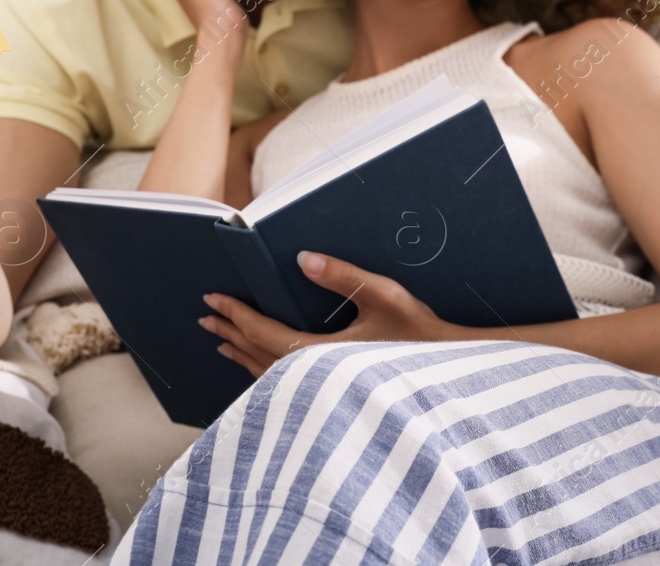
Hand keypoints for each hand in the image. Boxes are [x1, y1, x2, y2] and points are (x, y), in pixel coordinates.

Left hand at [200, 251, 469, 376]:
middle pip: (258, 357)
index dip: (235, 315)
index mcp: (320, 355)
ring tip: (223, 343)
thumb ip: (342, 276)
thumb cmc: (421, 337)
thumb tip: (302, 258)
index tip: (212, 300)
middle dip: (230, 334)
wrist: (452, 382)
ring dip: (243, 356)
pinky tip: (261, 369)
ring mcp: (323, 394)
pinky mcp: (333, 400)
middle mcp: (315, 379)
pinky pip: (285, 387)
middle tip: (206, 318)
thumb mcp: (384, 297)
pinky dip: (264, 373)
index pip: (263, 334)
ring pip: (269, 376)